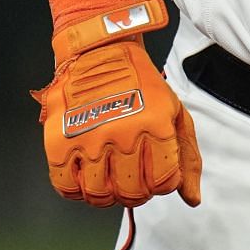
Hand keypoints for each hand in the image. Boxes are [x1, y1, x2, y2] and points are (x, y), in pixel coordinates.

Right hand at [35, 0, 202, 207]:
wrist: (100, 51)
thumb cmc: (141, 84)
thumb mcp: (174, 112)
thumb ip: (187, 157)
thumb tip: (191, 198)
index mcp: (155, 124)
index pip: (164, 182)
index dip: (163, 184)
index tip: (157, 173)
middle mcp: (122, 132)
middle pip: (132, 193)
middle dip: (137, 193)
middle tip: (133, 180)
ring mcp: (88, 137)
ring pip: (99, 194)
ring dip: (107, 195)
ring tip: (109, 178)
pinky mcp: (58, 139)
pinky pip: (65, 186)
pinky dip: (75, 191)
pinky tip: (85, 177)